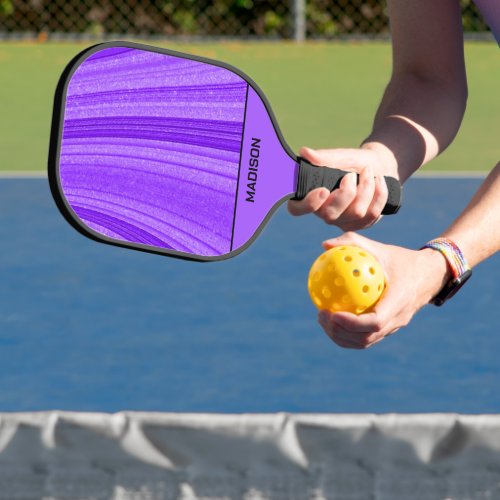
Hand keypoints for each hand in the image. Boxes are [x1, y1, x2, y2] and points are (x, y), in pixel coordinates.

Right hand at [288, 145, 397, 230]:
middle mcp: (324, 212)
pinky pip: (372, 214)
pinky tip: (379, 181)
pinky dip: (379, 193)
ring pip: (356, 213)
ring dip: (366, 187)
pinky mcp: (361, 224)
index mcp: (311, 196)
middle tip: (351, 174)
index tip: (323, 190)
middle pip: (330, 215)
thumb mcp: (341, 156)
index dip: (308, 204)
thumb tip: (304, 152)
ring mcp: (343, 221)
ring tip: (368, 172)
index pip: (297, 209)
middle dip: (346, 193)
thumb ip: (324, 157)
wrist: (379, 166)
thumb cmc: (354, 162)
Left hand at [316, 232, 450, 348]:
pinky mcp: (389, 329)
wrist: (429, 275)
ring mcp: (394, 327)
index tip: (332, 313)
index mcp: (399, 301)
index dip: (352, 323)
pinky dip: (347, 334)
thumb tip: (324, 245)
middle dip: (340, 332)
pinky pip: (366, 337)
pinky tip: (332, 319)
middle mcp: (398, 319)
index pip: (375, 322)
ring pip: (365, 342)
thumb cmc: (401, 259)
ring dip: (341, 336)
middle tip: (321, 315)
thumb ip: (353, 243)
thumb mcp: (380, 248)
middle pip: (366, 338)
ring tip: (322, 319)